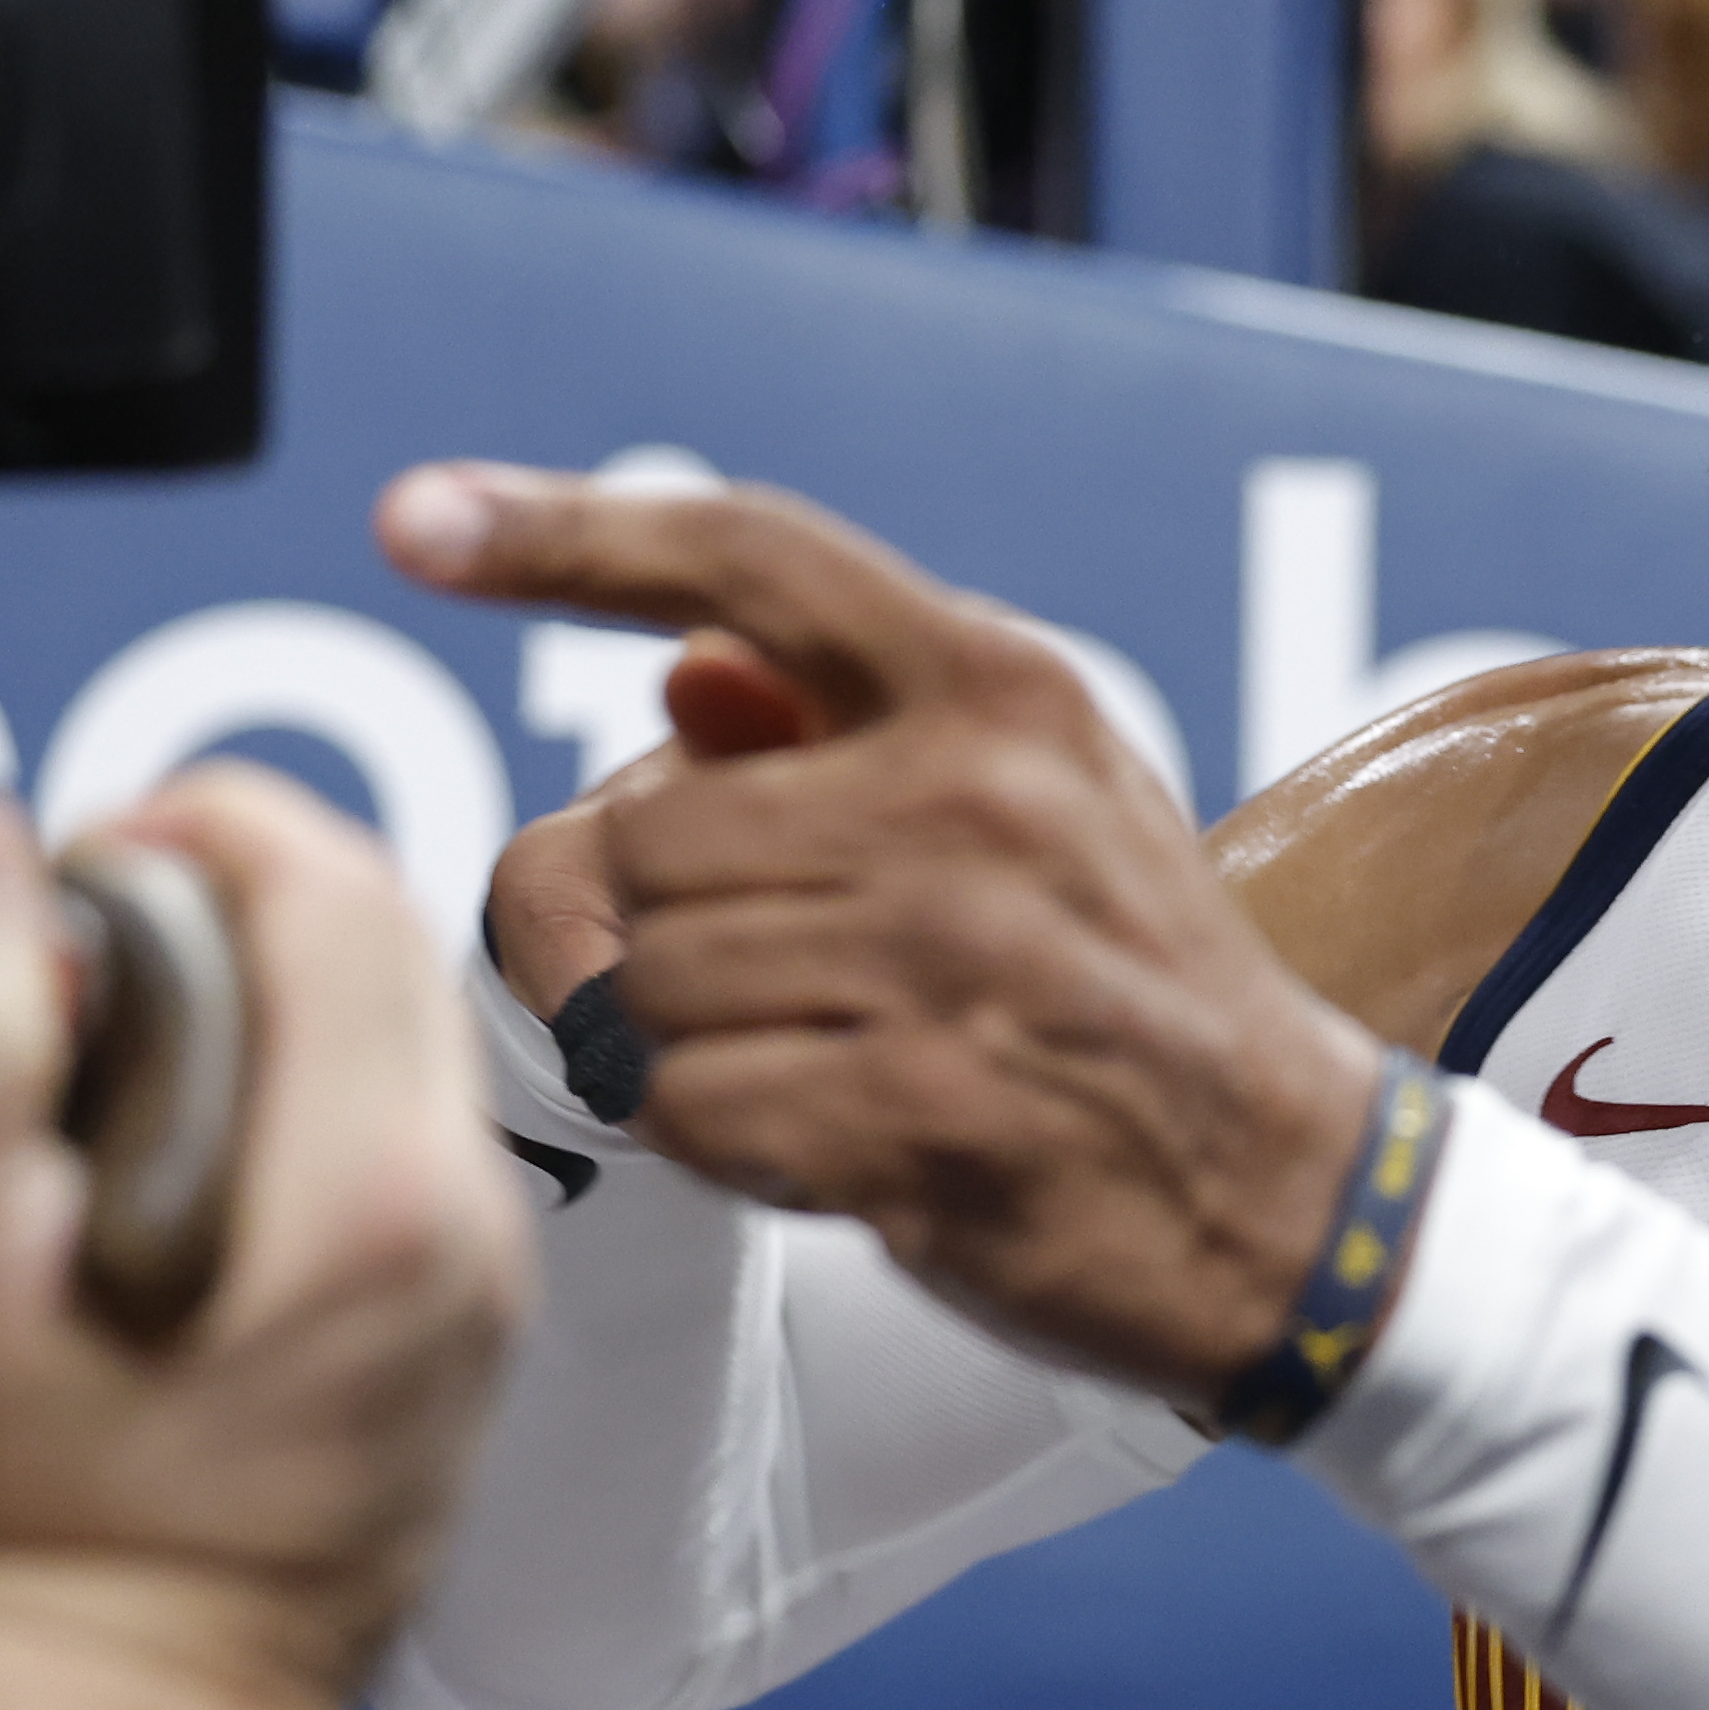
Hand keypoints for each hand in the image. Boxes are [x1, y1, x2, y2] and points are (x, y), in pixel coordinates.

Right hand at [0, 771, 530, 1692]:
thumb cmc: (11, 1526)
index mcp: (377, 1198)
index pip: (332, 885)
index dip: (182, 827)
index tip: (63, 876)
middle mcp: (472, 1228)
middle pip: (378, 936)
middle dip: (214, 897)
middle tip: (61, 966)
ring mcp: (482, 1280)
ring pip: (391, 1025)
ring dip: (249, 992)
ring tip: (92, 1070)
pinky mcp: (458, 1319)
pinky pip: (391, 1126)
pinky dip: (285, 1091)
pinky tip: (161, 1165)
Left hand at [380, 464, 1373, 1402]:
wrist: (1294, 1192)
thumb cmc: (1130, 983)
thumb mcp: (1042, 798)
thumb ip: (848, 725)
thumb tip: (675, 671)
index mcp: (1000, 686)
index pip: (747, 556)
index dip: (562, 533)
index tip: (414, 517)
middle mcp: (972, 797)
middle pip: (637, 834)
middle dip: (652, 923)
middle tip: (774, 977)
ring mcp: (946, 959)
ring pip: (643, 981)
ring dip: (690, 1042)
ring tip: (827, 1055)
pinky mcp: (914, 1114)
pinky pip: (686, 1107)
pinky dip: (723, 1138)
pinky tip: (833, 1134)